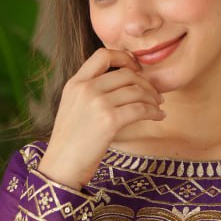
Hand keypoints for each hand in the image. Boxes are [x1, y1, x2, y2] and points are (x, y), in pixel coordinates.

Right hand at [40, 47, 163, 188]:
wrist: (62, 165)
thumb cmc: (70, 141)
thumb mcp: (73, 106)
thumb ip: (90, 91)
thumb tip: (121, 83)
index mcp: (76, 82)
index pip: (103, 54)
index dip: (125, 57)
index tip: (137, 69)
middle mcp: (86, 88)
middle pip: (126, 74)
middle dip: (146, 83)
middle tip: (155, 95)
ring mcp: (98, 103)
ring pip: (136, 91)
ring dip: (153, 98)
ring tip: (158, 107)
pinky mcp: (109, 121)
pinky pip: (141, 109)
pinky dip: (154, 112)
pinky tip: (159, 116)